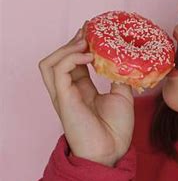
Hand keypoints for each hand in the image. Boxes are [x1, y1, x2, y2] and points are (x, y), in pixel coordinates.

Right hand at [38, 21, 134, 166]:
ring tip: (87, 42)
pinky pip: (58, 71)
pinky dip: (71, 58)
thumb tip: (126, 60)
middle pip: (57, 59)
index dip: (80, 45)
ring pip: (49, 63)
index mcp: (80, 89)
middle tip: (89, 31)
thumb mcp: (122, 95)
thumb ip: (119, 78)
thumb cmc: (116, 128)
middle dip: (72, 42)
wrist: (113, 149)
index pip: (73, 62)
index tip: (94, 31)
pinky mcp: (63, 98)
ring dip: (67, 48)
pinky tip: (89, 57)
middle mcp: (68, 91)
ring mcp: (63, 95)